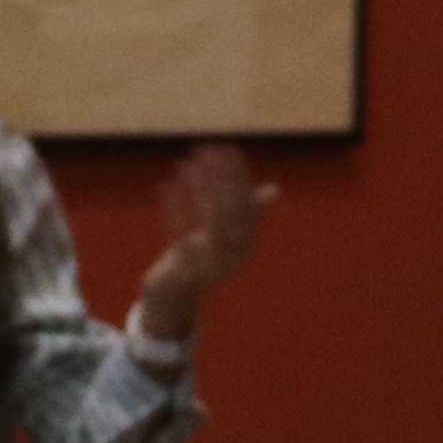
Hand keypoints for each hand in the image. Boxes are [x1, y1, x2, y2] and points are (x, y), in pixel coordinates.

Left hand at [134, 145, 273, 340]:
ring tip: (186, 162)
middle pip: (230, 210)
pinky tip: (167, 184)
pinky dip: (174, 207)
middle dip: (218, 177)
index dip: (237, 174)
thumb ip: (250, 213)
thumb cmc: (203, 256)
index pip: (246, 202)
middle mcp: (233, 256)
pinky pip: (180, 233)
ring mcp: (210, 265)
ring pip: (208, 221)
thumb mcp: (227, 236)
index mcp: (246, 245)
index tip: (227, 148)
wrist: (176, 294)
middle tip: (205, 149)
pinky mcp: (185, 270)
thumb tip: (275, 189)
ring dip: (197, 188)